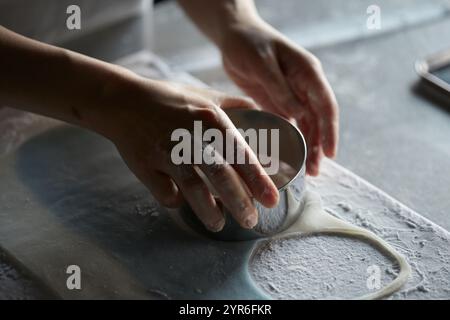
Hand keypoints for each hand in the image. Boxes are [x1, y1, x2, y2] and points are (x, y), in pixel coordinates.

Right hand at [96, 78, 278, 231]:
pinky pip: (165, 192)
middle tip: (250, 220)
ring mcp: (166, 153)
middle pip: (220, 176)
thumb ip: (233, 104)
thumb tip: (259, 110)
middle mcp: (190, 137)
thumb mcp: (204, 95)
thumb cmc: (169, 99)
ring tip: (219, 225)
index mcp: (210, 119)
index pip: (240, 154)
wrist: (123, 102)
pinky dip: (176, 200)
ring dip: (209, 211)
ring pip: (193, 190)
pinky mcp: (145, 167)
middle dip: (239, 202)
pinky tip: (183, 202)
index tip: (271, 200)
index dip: (258, 180)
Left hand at [219, 19, 338, 175]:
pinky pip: (286, 123)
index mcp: (307, 73)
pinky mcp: (276, 101)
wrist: (233, 36)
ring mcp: (291, 94)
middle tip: (315, 171)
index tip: (331, 153)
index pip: (325, 105)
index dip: (330, 130)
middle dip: (319, 145)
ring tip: (306, 169)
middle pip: (317, 119)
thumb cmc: (250, 44)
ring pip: (304, 124)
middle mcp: (303, 86)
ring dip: (306, 146)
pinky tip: (287, 155)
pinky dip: (289, 139)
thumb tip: (300, 114)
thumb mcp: (263, 65)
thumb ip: (280, 89)